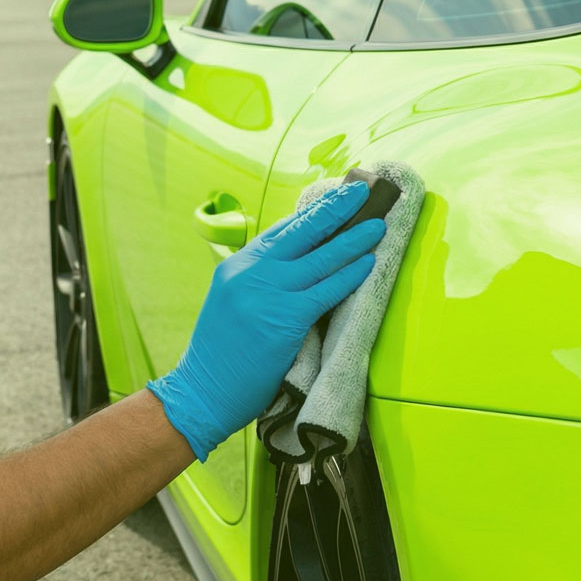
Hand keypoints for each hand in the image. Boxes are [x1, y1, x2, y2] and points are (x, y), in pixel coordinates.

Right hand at [148, 181, 384, 458]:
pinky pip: (326, 290)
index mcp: (238, 264)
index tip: (337, 196)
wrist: (202, 391)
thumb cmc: (220, 355)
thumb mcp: (232, 302)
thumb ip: (259, 280)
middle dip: (335, 207)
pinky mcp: (285, 319)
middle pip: (303, 230)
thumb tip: (299, 265)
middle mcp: (251, 271)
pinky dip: (350, 274)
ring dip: (354, 238)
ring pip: (321, 257)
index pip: (282, 229)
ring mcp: (268, 292)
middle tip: (362, 189)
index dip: (313, 211)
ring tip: (378, 223)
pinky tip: (369, 262)